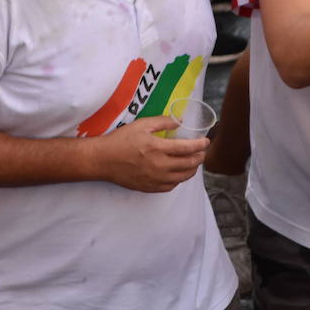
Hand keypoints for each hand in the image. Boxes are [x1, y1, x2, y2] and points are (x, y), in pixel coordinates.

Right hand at [94, 116, 208, 192]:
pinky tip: (178, 173)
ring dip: (192, 170)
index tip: (206, 142)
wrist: (103, 160)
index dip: (200, 145)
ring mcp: (155, 179)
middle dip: (200, 158)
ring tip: (194, 163)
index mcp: (158, 148)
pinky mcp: (150, 187)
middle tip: (202, 152)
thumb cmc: (121, 140)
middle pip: (189, 164)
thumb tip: (180, 121)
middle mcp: (159, 166)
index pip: (187, 148)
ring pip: (182, 178)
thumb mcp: (141, 125)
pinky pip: (171, 186)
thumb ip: (162, 122)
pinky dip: (179, 179)